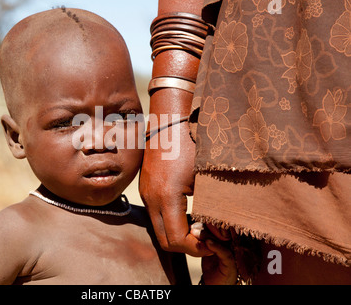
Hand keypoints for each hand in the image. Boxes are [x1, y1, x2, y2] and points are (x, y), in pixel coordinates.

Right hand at [140, 122, 211, 256]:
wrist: (172, 119)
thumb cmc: (194, 143)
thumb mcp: (207, 178)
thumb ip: (213, 210)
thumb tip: (222, 236)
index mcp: (166, 196)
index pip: (176, 240)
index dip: (196, 248)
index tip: (214, 243)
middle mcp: (150, 198)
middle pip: (165, 241)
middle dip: (187, 246)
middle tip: (208, 240)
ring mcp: (146, 193)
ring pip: (159, 229)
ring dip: (179, 234)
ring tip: (200, 226)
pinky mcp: (146, 188)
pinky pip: (156, 215)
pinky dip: (172, 222)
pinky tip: (190, 212)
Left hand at [191, 223, 237, 284]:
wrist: (214, 284)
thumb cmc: (211, 265)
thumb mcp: (205, 249)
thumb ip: (202, 238)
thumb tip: (193, 224)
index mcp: (225, 238)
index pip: (217, 226)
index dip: (206, 223)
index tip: (194, 222)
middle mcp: (231, 244)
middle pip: (220, 231)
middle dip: (205, 228)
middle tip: (193, 228)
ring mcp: (232, 253)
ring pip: (222, 240)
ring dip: (208, 236)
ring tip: (195, 233)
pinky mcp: (232, 264)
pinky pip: (225, 253)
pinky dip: (216, 247)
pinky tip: (207, 243)